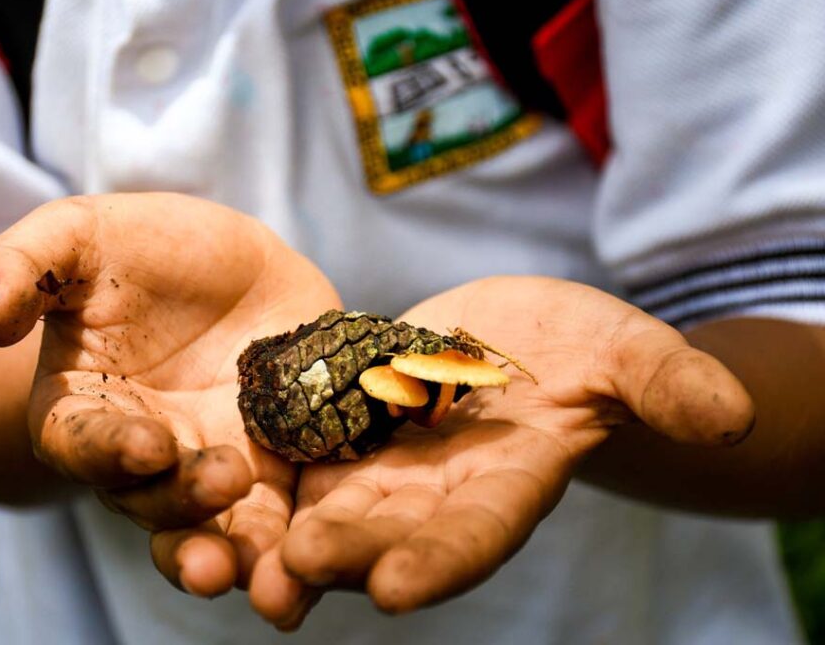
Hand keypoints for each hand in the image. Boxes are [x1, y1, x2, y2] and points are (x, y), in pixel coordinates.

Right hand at [0, 193, 340, 596]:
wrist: (232, 265)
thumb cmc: (138, 251)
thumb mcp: (77, 236)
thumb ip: (20, 266)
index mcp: (82, 411)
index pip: (81, 444)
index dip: (108, 450)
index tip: (147, 443)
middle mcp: (146, 457)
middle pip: (154, 503)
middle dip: (184, 508)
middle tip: (223, 485)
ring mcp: (215, 468)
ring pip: (218, 531)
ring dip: (236, 554)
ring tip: (262, 573)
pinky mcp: (279, 469)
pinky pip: (287, 516)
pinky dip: (297, 543)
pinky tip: (317, 559)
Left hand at [250, 276, 753, 627]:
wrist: (511, 342)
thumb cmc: (581, 351)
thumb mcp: (626, 354)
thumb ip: (665, 384)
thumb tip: (731, 416)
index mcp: (503, 488)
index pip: (473, 535)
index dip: (439, 561)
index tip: (396, 588)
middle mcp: (428, 495)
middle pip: (381, 532)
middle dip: (338, 556)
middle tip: (289, 578)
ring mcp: (373, 467)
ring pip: (318, 507)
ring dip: (272, 538)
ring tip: (222, 562)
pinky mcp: (330, 430)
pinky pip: (285, 453)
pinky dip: (250, 474)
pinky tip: (200, 481)